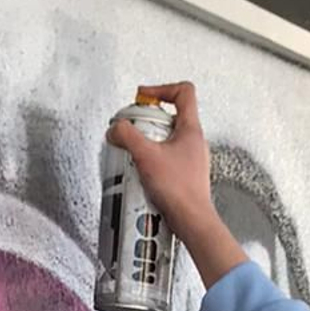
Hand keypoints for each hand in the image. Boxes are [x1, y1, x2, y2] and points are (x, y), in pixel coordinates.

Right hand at [107, 82, 211, 237]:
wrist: (192, 222)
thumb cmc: (180, 192)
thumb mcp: (146, 155)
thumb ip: (127, 136)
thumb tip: (116, 128)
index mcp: (191, 129)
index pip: (183, 92)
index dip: (161, 88)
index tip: (144, 96)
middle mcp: (194, 142)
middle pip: (171, 116)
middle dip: (149, 120)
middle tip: (135, 128)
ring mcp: (191, 159)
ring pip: (168, 140)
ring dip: (149, 142)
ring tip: (136, 153)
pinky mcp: (185, 176)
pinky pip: (167, 160)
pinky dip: (152, 161)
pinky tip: (142, 172)